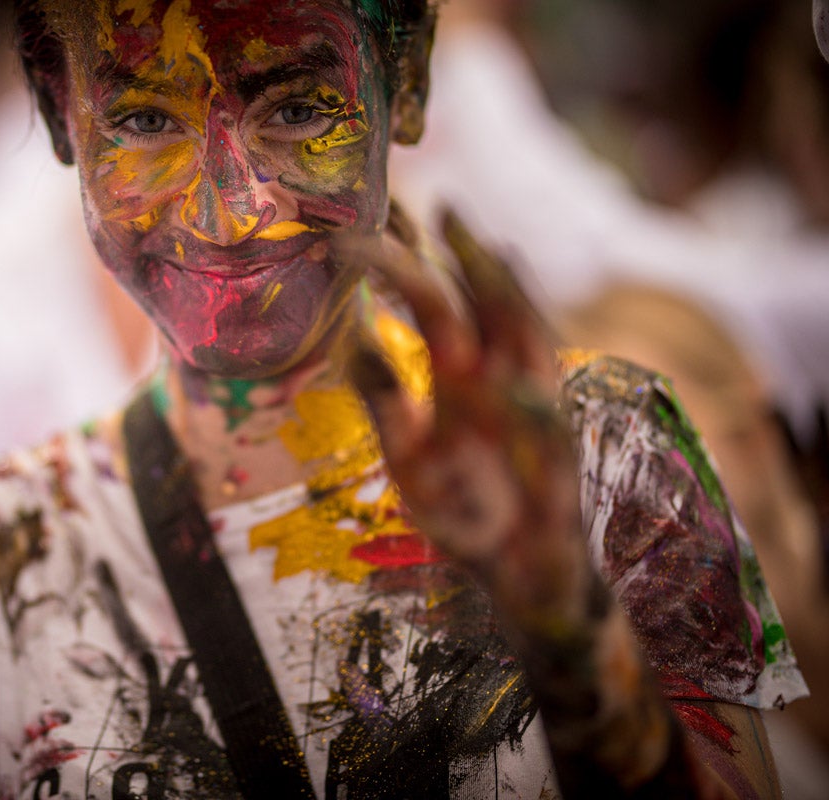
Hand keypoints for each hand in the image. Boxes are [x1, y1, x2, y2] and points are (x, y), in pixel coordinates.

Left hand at [342, 210, 588, 621]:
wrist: (519, 581)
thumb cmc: (468, 511)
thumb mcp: (408, 456)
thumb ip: (386, 401)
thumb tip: (351, 340)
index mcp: (463, 377)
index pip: (436, 304)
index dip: (408, 264)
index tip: (369, 226)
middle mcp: (503, 383)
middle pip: (489, 306)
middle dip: (467, 257)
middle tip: (440, 205)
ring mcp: (535, 419)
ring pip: (531, 347)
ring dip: (513, 304)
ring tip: (490, 256)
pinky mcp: (557, 470)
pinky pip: (548, 437)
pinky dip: (532, 413)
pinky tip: (512, 390)